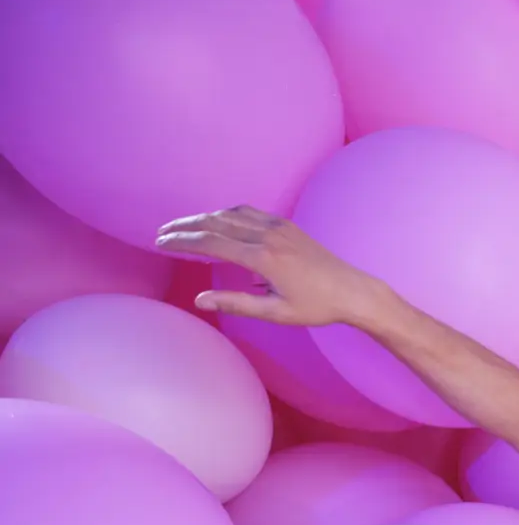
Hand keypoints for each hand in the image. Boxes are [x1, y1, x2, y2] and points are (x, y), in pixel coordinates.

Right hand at [154, 205, 392, 328]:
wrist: (353, 290)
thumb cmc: (317, 307)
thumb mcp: (276, 312)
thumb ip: (236, 303)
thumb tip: (200, 300)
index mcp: (263, 258)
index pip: (211, 243)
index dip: (182, 242)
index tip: (160, 243)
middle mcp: (268, 235)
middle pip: (215, 223)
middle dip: (185, 227)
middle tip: (161, 234)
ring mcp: (278, 226)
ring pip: (229, 214)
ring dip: (202, 218)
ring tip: (182, 228)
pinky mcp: (286, 224)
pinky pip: (247, 212)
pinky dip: (225, 214)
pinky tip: (215, 221)